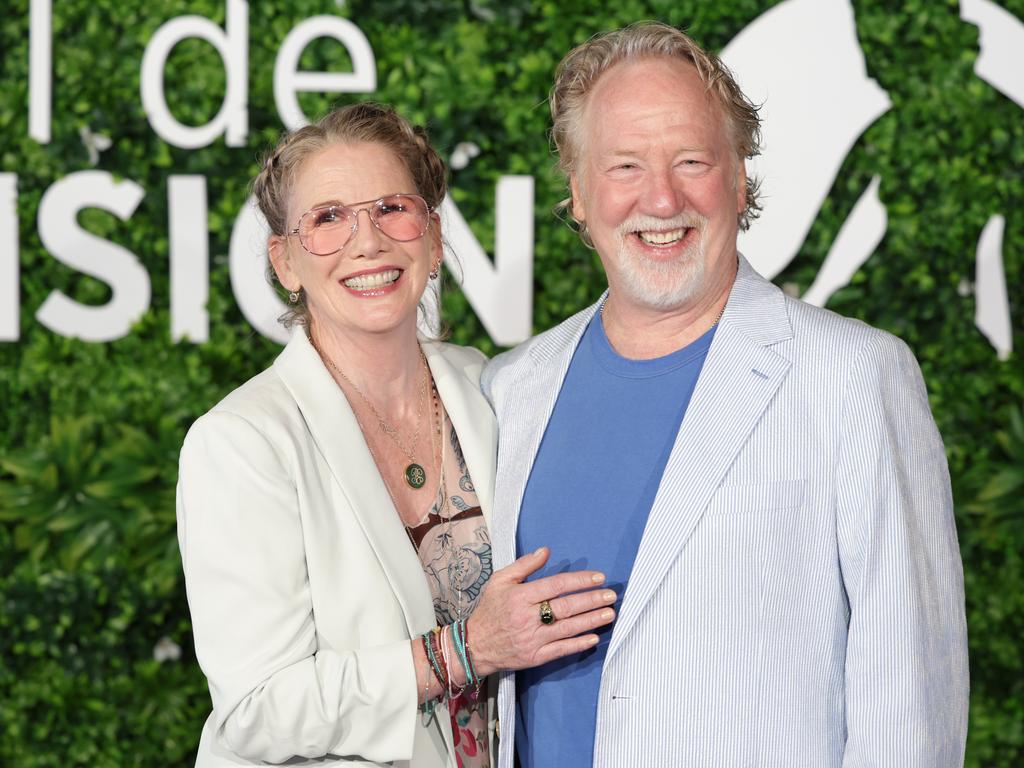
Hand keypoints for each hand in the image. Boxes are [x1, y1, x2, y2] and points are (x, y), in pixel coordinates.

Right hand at [466, 547, 616, 677]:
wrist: (474, 645)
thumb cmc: (489, 610)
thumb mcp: (500, 580)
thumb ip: (524, 565)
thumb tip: (546, 551)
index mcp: (520, 596)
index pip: (556, 585)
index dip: (580, 581)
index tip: (598, 577)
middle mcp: (527, 618)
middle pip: (566, 607)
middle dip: (591, 600)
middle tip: (611, 595)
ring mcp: (532, 639)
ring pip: (567, 628)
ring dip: (591, 621)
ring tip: (609, 614)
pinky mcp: (535, 657)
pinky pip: (561, 650)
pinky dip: (578, 644)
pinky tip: (593, 638)